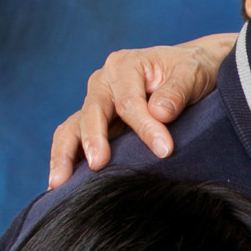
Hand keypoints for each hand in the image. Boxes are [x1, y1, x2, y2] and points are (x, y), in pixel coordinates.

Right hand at [45, 33, 236, 187]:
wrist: (190, 70)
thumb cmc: (190, 71)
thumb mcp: (191, 74)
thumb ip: (176, 92)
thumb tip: (159, 113)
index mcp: (124, 66)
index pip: (128, 102)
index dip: (145, 127)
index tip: (164, 150)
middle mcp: (103, 82)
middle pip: (91, 113)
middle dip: (94, 140)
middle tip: (98, 165)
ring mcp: (97, 103)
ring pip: (72, 127)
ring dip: (65, 154)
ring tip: (59, 182)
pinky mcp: (97, 122)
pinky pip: (74, 138)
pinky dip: (67, 158)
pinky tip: (61, 184)